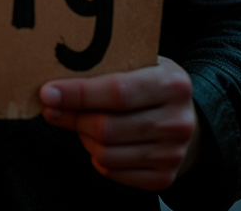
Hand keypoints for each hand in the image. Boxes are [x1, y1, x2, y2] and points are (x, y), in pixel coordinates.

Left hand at [39, 56, 198, 190]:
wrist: (191, 119)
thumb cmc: (156, 84)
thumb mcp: (144, 64)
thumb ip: (112, 67)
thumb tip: (60, 75)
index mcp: (172, 84)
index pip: (116, 91)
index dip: (78, 94)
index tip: (48, 93)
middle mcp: (176, 121)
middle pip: (107, 127)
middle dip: (72, 118)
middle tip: (52, 109)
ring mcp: (172, 153)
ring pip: (107, 154)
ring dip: (82, 138)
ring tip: (78, 123)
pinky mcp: (163, 177)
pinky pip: (113, 172)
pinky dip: (97, 158)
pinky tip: (96, 142)